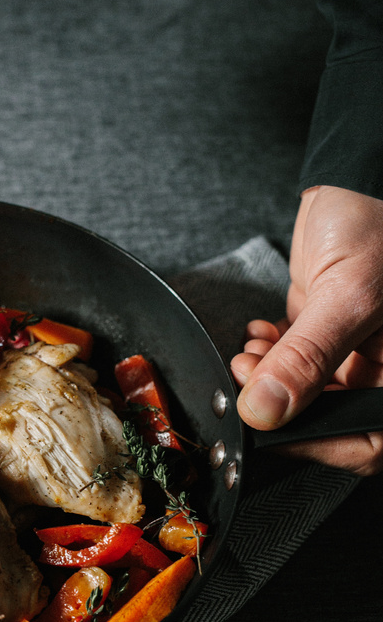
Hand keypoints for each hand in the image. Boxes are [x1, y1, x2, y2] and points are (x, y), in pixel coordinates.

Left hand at [230, 185, 382, 474]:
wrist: (366, 177)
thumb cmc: (382, 223)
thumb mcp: (350, 294)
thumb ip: (307, 358)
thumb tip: (266, 410)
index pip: (370, 442)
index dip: (320, 444)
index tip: (269, 430)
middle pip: (332, 418)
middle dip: (284, 405)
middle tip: (252, 383)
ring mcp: (360, 352)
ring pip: (308, 392)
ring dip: (270, 379)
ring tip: (250, 355)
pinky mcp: (332, 331)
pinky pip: (297, 362)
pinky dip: (272, 356)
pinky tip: (261, 337)